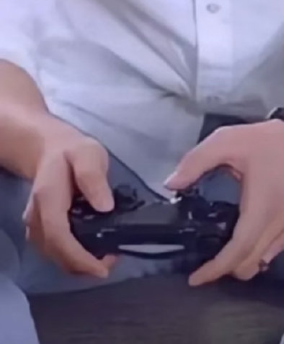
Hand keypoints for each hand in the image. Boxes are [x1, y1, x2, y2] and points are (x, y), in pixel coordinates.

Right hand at [23, 123, 115, 277]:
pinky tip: (92, 252)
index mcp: (48, 199)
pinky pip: (54, 251)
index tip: (102, 268)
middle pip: (55, 253)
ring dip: (78, 264)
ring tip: (106, 258)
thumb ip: (94, 179)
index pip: (59, 237)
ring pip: (54, 256)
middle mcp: (36, 218)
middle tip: (112, 262)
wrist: (50, 150)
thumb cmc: (72, 151)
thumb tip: (105, 207)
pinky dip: (72, 258)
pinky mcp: (41, 230)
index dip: (79, 258)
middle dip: (83, 266)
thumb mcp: (88, 154)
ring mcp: (35, 226)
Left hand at [165, 120, 283, 286]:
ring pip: (261, 263)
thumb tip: (171, 184)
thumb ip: (196, 161)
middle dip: (223, 271)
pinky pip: (272, 254)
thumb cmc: (265, 141)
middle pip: (249, 264)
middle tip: (201, 263)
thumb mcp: (227, 140)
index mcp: (261, 207)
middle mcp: (276, 224)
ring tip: (219, 254)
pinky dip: (254, 257)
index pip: (239, 250)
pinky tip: (241, 245)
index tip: (194, 278)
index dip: (216, 269)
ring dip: (239, 265)